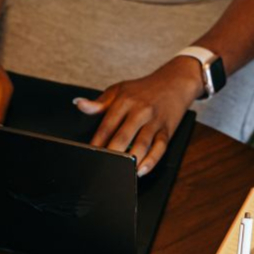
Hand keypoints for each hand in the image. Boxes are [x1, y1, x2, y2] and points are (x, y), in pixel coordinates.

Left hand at [76, 57, 201, 176]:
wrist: (175, 80)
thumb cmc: (143, 89)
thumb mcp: (119, 90)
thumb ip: (99, 103)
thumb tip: (78, 104)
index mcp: (124, 101)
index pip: (107, 126)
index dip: (97, 143)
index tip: (90, 155)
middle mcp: (140, 111)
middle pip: (122, 137)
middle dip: (112, 154)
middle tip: (103, 168)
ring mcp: (154, 121)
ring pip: (142, 144)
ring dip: (131, 160)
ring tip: (122, 172)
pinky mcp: (167, 129)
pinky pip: (160, 147)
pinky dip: (151, 161)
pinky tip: (141, 170)